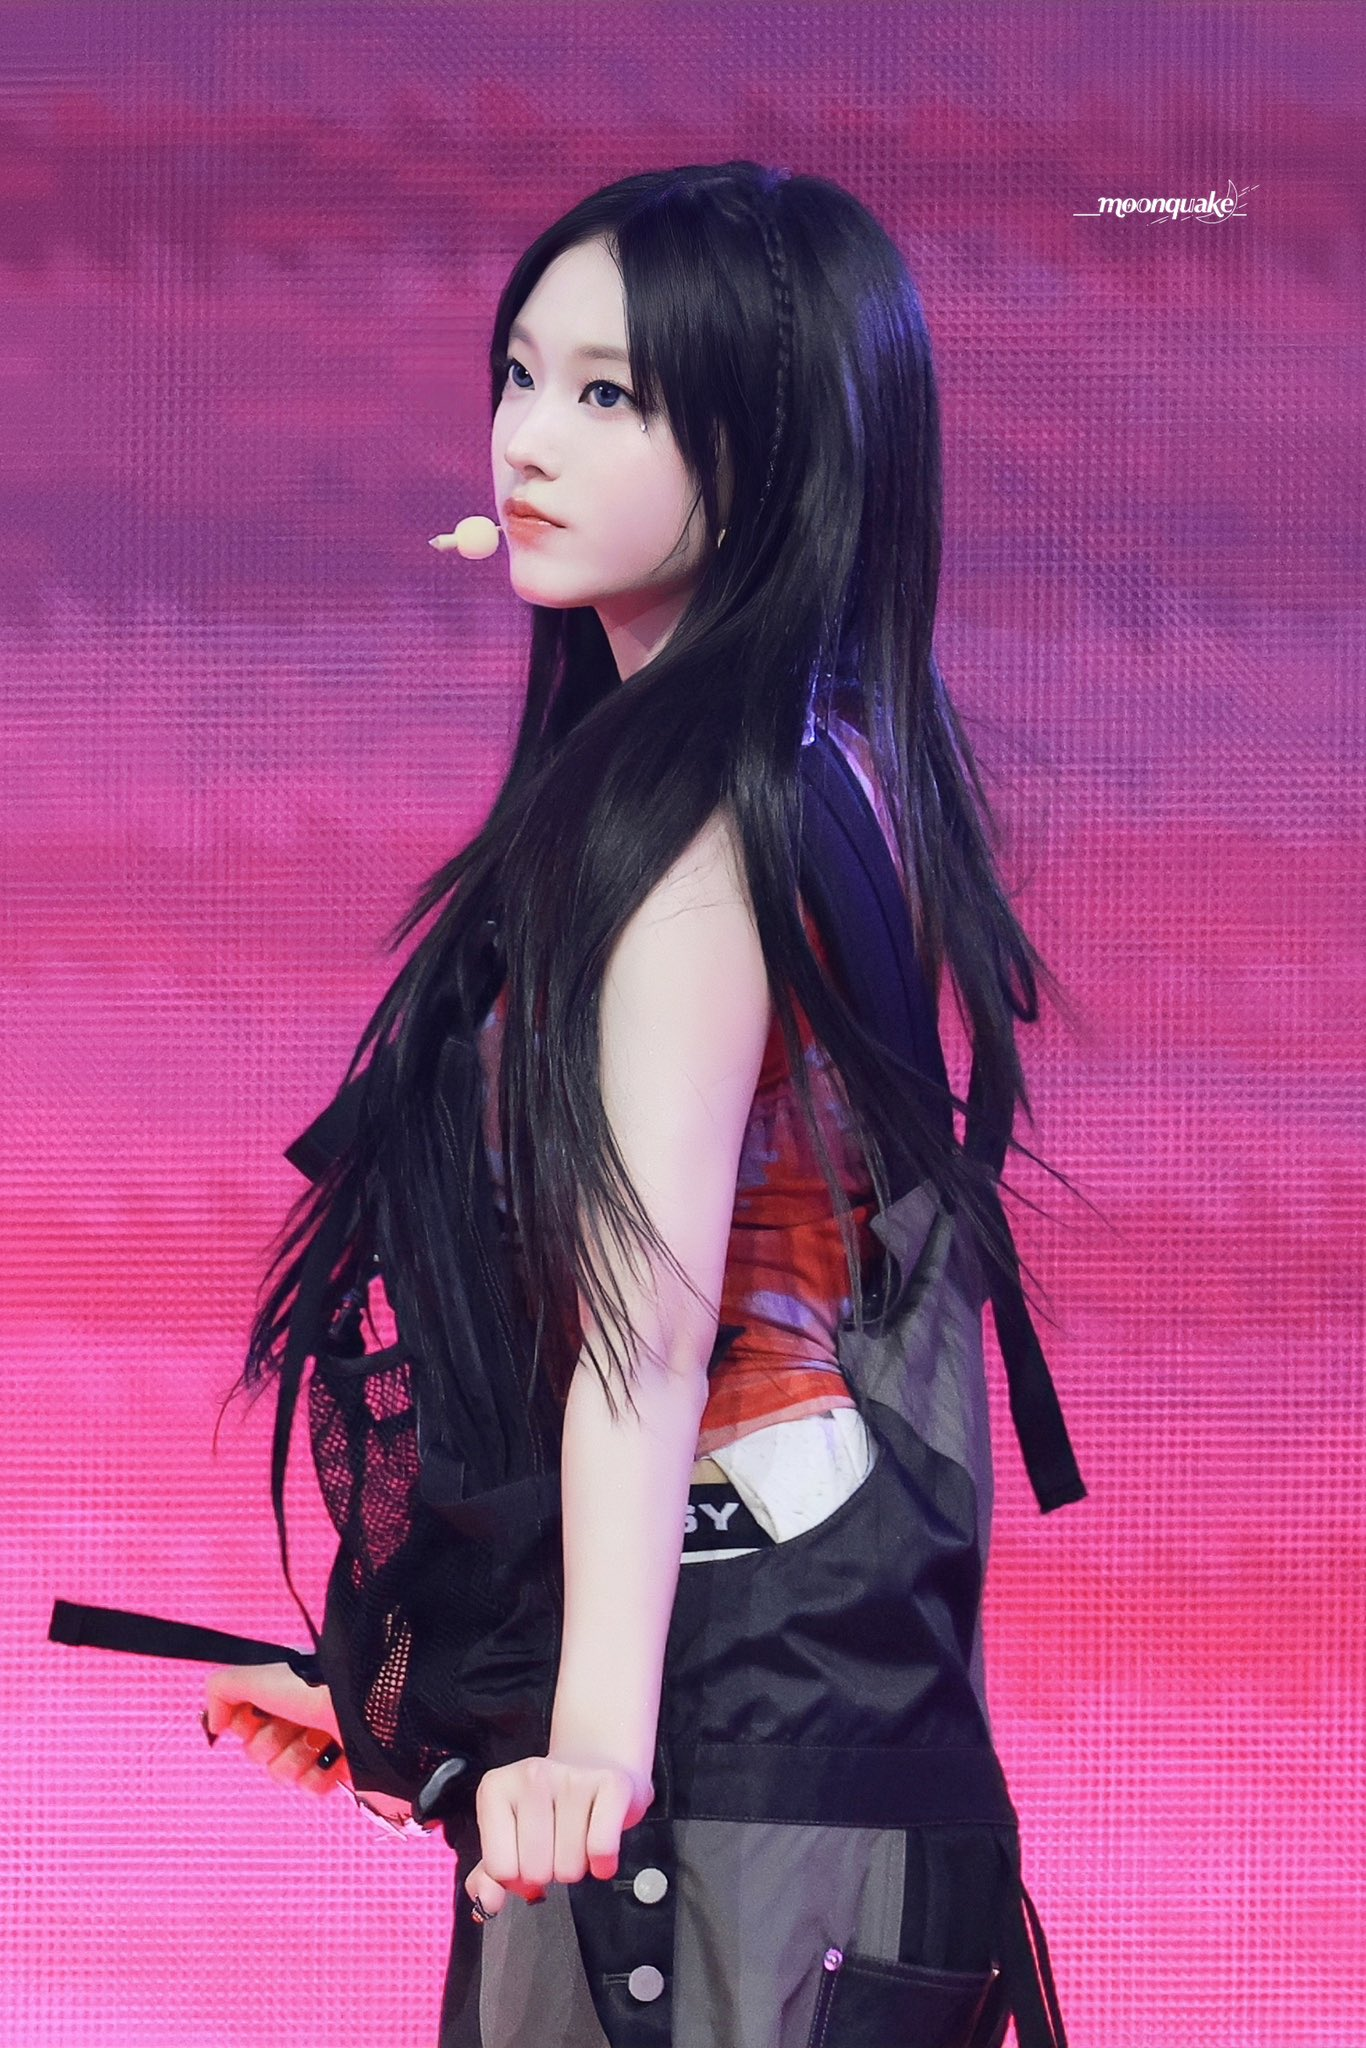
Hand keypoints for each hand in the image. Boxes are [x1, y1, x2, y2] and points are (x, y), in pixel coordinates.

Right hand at [203, 1662, 351, 1801]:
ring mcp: (318, 1743)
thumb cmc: (317, 1685)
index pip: (242, 1725)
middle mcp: (295, 1716)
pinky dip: (321, 1776)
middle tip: (297, 1721)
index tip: (262, 1711)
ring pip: (281, 1774)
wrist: (371, 1703)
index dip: (248, 1723)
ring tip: (321, 1737)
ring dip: (298, 1757)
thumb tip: (214, 1725)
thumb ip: (222, 1689)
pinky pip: (310, 1790)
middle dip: (275, 1740)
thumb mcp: (258, 1673)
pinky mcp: (339, 1767)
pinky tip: (335, 1756)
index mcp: (279, 1693)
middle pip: (257, 1753)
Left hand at [463, 1752, 654, 1916]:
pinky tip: (599, 1852)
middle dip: (549, 1870)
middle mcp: (531, 1775)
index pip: (500, 1870)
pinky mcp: (610, 1784)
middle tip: (556, 1845)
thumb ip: (490, 1874)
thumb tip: (487, 1902)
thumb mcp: (509, 1835)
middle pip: (535, 1871)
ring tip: (577, 1839)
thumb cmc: (549, 1808)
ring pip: (569, 1867)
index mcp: (495, 1789)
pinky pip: (601, 1849)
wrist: (595, 1764)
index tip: (526, 1856)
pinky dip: (602, 1864)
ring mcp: (571, 1777)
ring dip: (576, 1866)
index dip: (517, 1876)